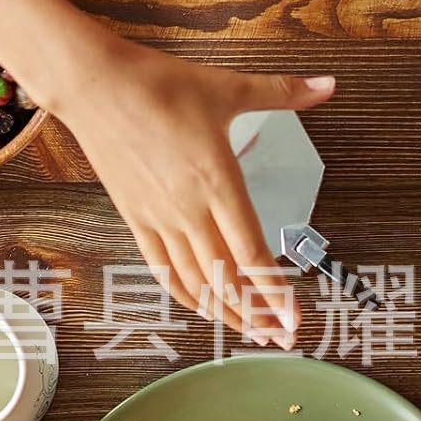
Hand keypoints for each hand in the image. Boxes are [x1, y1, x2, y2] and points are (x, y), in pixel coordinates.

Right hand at [0, 0, 332, 345]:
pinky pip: (163, 268)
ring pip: (196, 281)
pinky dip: (187, 294)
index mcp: (217, 182)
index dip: (275, 291)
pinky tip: (206, 308)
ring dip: (226, 312)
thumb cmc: (159, 84)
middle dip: (258, 314)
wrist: (91, 82)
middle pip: (227, 279)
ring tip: (253, 332)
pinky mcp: (135, 218)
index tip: (295, 318)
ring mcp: (158, 217)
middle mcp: (188, 209)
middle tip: (285, 337)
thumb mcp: (228, 87)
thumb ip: (283, 93)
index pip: (252, 252)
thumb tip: (328, 84)